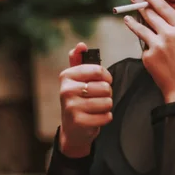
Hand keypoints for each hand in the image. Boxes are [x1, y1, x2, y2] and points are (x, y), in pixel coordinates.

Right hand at [59, 42, 112, 156]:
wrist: (73, 129)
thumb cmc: (78, 100)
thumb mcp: (76, 79)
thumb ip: (78, 60)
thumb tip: (81, 45)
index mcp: (67, 76)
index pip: (98, 70)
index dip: (107, 77)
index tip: (104, 81)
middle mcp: (66, 90)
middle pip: (105, 87)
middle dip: (107, 94)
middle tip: (96, 98)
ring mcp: (72, 107)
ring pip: (107, 102)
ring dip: (106, 106)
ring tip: (95, 108)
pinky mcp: (80, 122)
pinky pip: (107, 116)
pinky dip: (105, 118)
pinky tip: (95, 118)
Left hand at [123, 0, 174, 101]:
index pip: (164, 7)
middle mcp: (168, 34)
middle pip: (150, 14)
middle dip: (140, 4)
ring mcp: (156, 45)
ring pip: (141, 28)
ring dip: (133, 21)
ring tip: (126, 15)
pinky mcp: (148, 57)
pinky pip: (144, 47)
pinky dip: (144, 44)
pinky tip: (144, 44)